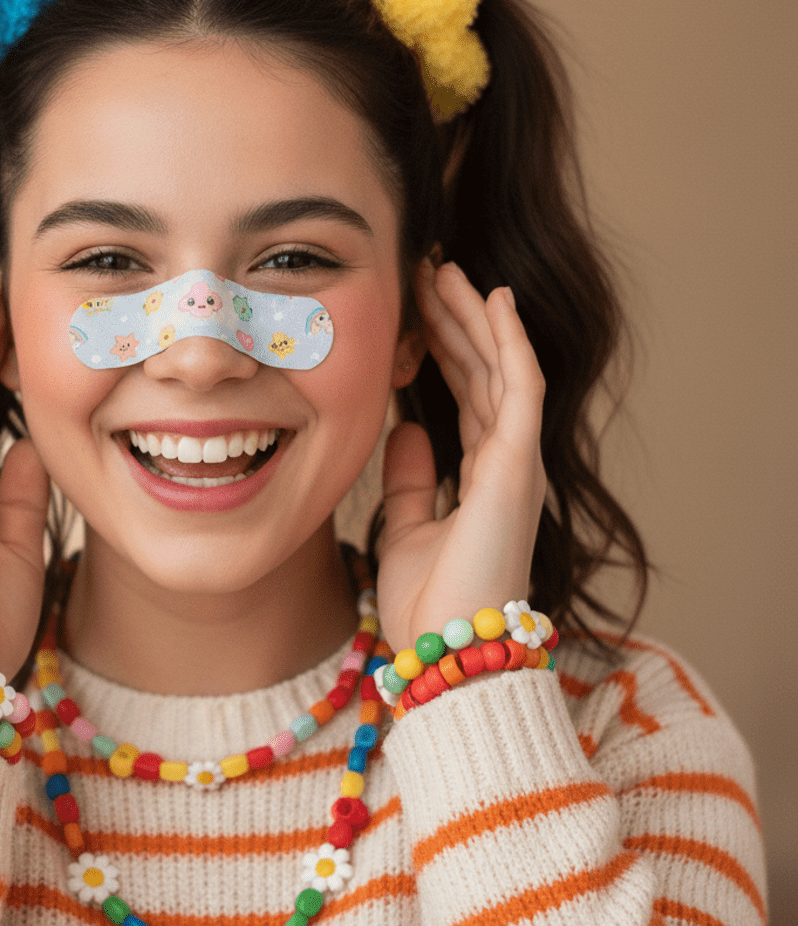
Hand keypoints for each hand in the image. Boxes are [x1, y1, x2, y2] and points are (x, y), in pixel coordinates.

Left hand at [375, 261, 546, 652]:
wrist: (448, 655)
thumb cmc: (431, 606)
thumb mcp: (408, 528)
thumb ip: (413, 478)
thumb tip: (406, 429)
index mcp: (483, 476)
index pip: (466, 394)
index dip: (444, 348)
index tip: (417, 308)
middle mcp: (507, 462)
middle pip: (482, 371)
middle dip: (455, 319)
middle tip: (428, 271)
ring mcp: (518, 460)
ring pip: (499, 367)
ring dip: (473, 316)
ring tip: (447, 270)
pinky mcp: (519, 464)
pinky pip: (518, 386)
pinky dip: (508, 340)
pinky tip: (491, 300)